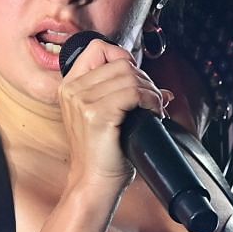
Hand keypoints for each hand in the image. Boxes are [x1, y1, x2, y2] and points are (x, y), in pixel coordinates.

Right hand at [57, 36, 166, 190]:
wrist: (94, 183)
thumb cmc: (102, 154)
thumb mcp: (105, 116)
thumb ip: (124, 95)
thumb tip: (163, 90)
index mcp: (70, 86)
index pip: (98, 48)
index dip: (122, 58)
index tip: (135, 81)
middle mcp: (72, 90)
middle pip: (120, 62)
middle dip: (144, 79)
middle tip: (151, 101)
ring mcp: (82, 101)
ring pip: (130, 76)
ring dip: (150, 91)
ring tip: (153, 109)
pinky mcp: (97, 114)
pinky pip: (134, 92)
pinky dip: (150, 101)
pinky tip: (153, 114)